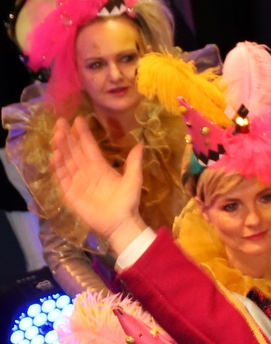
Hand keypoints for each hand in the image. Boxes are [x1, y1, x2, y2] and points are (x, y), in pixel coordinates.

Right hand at [50, 115, 145, 252]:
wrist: (121, 224)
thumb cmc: (128, 202)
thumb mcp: (133, 180)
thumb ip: (134, 163)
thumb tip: (141, 144)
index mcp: (100, 166)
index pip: (89, 146)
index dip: (83, 134)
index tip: (78, 119)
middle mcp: (87, 171)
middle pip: (74, 151)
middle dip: (67, 137)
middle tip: (60, 122)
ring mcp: (78, 182)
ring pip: (67, 161)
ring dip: (61, 148)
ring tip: (56, 135)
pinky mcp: (71, 193)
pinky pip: (63, 178)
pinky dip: (58, 167)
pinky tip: (55, 155)